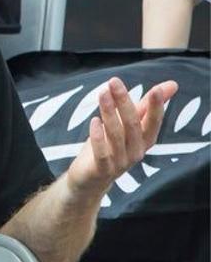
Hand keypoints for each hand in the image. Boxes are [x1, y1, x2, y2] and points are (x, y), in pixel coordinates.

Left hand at [67, 76, 177, 196]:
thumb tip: (172, 85)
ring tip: (102, 93)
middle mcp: (136, 151)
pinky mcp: (102, 169)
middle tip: (114, 82)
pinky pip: (102, 153)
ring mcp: (120, 162)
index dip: (156, 107)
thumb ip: (146, 106)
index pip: (153, 122)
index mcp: (144, 140)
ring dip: (109, 112)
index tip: (156, 89)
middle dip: (124, 102)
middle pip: (133, 125)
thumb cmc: (110, 147)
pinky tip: (94, 120)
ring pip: (116, 135)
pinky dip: (98, 136)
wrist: (90, 180)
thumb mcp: (127, 125)